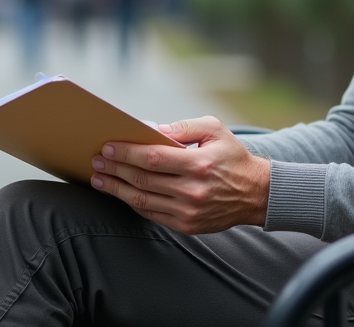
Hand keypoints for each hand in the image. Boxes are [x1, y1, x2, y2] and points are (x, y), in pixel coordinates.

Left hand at [90, 116, 270, 234]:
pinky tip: (121, 193)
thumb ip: (184, 127)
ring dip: (116, 189)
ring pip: (142, 200)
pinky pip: (152, 214)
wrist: (256, 194)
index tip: (108, 147)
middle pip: (142, 179)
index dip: (127, 153)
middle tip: (96, 161)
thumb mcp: (215, 130)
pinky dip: (133, 203)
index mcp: (199, 164)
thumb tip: (152, 129)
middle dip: (115, 169)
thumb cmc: (233, 157)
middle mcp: (192, 190)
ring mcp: (188, 211)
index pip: (153, 158)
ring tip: (99, 179)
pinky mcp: (187, 225)